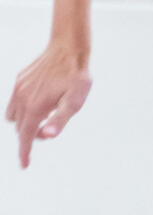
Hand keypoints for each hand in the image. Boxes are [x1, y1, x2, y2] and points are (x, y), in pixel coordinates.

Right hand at [6, 41, 90, 168]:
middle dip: (30, 135)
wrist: (68, 48)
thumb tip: (47, 136)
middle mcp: (22, 98)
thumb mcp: (75, 101)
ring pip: (13, 115)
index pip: (26, 136)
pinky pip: (15, 100)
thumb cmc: (76, 77)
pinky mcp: (19, 80)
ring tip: (44, 116)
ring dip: (24, 122)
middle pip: (20, 128)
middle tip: (48, 131)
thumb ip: (60, 120)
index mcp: (35, 107)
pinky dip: (23, 108)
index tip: (24, 165)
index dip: (25, 152)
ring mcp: (18, 88)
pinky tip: (40, 102)